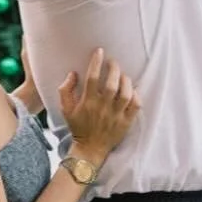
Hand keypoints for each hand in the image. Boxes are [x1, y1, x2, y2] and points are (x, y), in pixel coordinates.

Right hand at [58, 47, 140, 162]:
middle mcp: (102, 108)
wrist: (90, 149)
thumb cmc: (78, 127)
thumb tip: (73, 73)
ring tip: (123, 75)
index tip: (99, 51)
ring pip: (125, 94)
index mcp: (87, 103)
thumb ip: (65, 90)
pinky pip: (135, 106)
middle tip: (113, 62)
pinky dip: (136, 95)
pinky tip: (132, 90)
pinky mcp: (126, 123)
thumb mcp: (65, 109)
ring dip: (125, 80)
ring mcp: (116, 116)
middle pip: (111, 84)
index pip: (92, 78)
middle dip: (114, 68)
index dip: (96, 62)